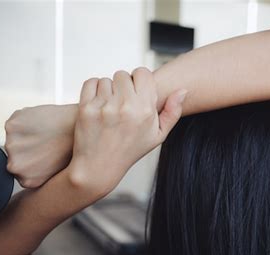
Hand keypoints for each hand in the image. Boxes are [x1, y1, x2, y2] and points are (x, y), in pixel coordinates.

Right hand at [5, 104, 76, 187]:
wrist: (82, 127)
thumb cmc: (75, 148)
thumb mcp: (58, 171)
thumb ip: (41, 174)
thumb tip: (36, 169)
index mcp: (26, 180)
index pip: (21, 169)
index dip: (34, 157)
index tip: (45, 152)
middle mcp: (15, 166)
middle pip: (15, 153)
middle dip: (29, 146)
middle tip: (48, 141)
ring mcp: (12, 145)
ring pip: (15, 136)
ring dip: (27, 132)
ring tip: (48, 132)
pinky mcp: (12, 126)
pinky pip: (16, 121)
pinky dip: (27, 118)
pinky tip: (44, 122)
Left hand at [68, 68, 186, 195]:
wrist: (99, 167)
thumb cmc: (129, 150)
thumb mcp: (158, 135)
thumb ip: (173, 112)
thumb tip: (183, 90)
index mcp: (145, 111)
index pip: (143, 73)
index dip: (140, 80)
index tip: (136, 92)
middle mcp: (125, 107)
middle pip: (124, 74)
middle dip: (123, 85)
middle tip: (122, 102)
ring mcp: (104, 107)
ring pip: (107, 79)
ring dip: (108, 89)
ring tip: (110, 107)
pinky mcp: (86, 108)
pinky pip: (91, 82)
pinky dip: (93, 90)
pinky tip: (99, 105)